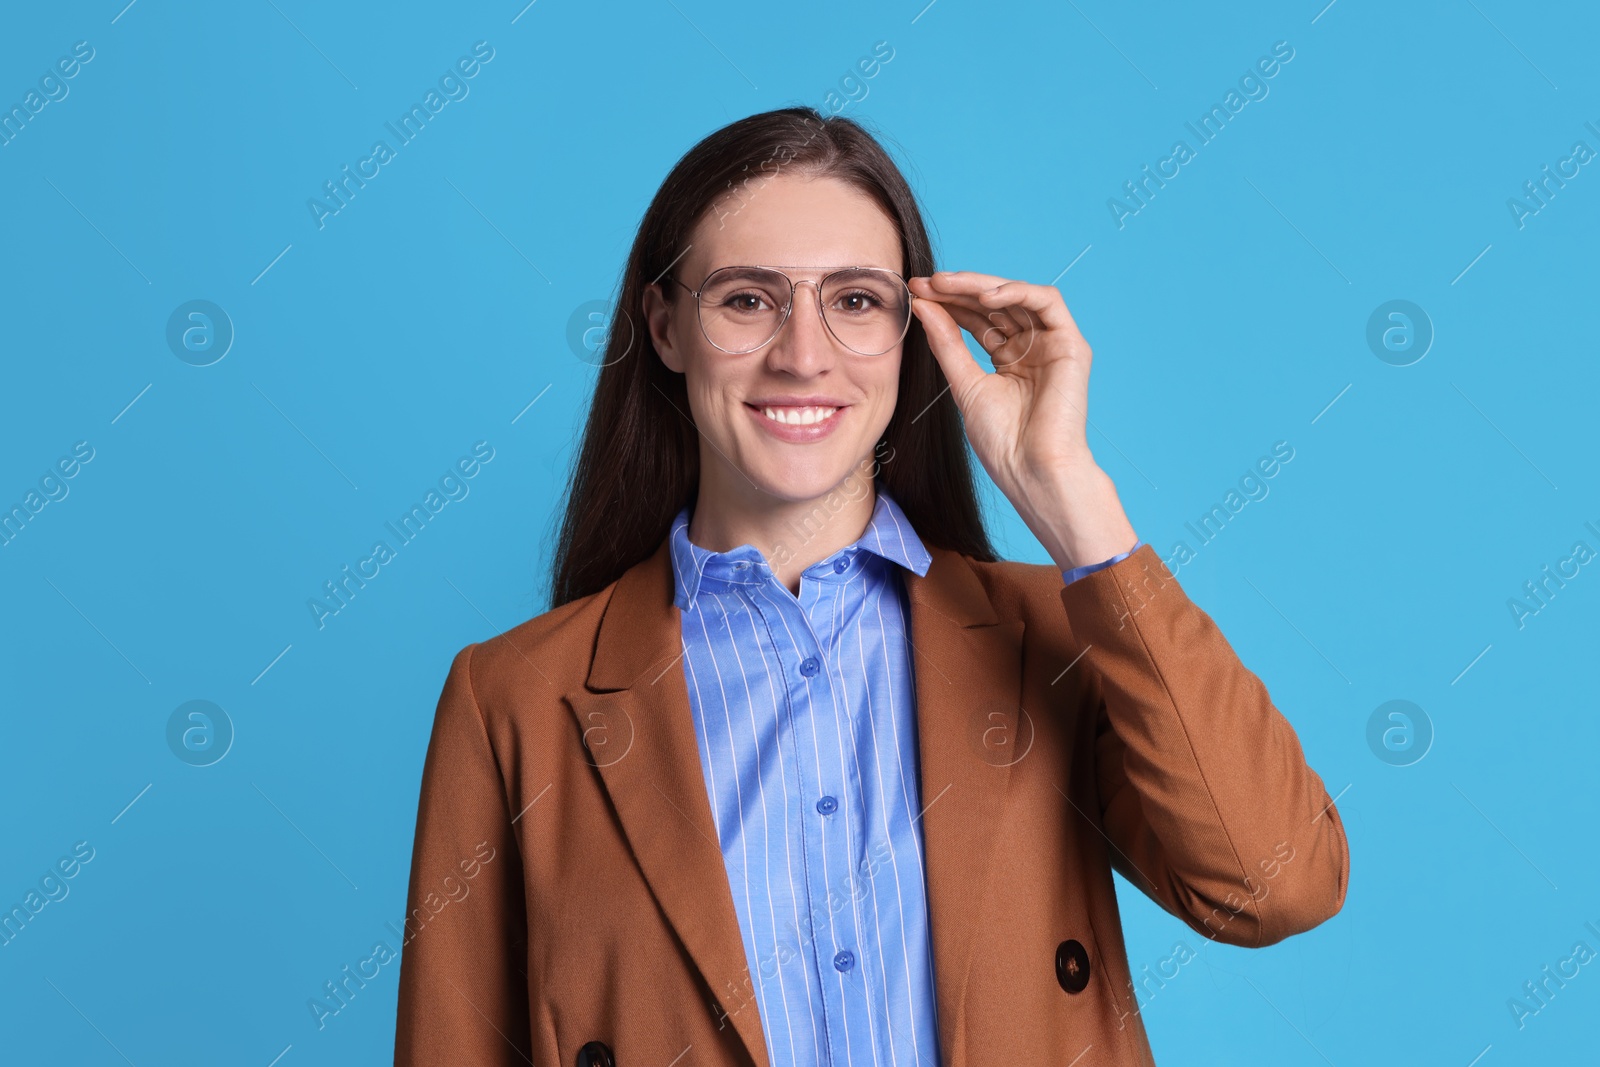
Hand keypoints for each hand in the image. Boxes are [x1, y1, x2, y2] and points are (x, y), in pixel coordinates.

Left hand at [908, 270, 1137, 571]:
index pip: (976, 318)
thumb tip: (922, 305)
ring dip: (980, 286)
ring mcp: (1052, 345)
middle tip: (926, 282)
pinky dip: (1017, 291)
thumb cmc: (1003, 442)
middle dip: (958, 290)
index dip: (947, 303)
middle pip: (994, 305)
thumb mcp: (964, 384)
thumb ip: (946, 343)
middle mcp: (1031, 348)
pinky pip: (1048, 301)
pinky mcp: (1071, 345)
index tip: (915, 292)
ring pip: (1017, 296)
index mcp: (1008, 359)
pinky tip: (985, 296)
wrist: (1032, 471)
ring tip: (946, 284)